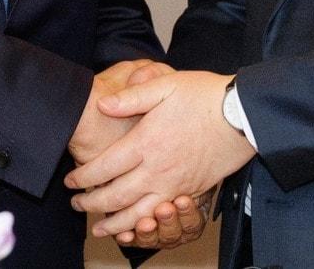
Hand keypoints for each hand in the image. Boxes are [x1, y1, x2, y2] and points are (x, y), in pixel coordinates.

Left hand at [65, 70, 254, 236]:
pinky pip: (160, 215)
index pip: (104, 168)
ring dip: (114, 224)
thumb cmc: (204, 96)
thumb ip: (131, 96)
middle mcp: (157, 169)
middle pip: (115, 197)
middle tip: (77, 203)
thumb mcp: (165, 85)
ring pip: (137, 214)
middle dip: (91, 204)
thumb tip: (102, 105)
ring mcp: (175, 184)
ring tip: (100, 227)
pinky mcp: (190, 191)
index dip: (83, 178)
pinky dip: (143, 226)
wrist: (242, 115)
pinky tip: (134, 226)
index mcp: (146, 142)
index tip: (71, 181)